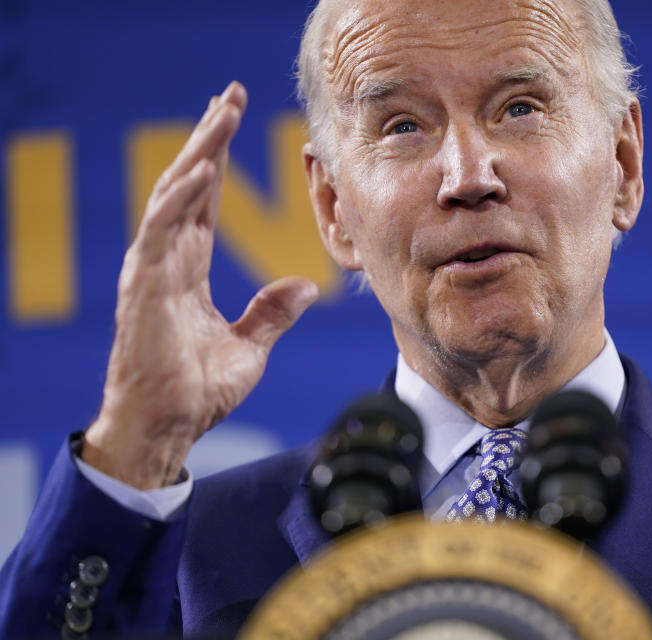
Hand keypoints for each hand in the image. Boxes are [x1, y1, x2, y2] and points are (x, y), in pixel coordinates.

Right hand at [83, 82, 318, 489]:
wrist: (168, 427)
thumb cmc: (197, 391)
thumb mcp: (249, 348)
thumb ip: (271, 314)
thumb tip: (303, 288)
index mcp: (186, 269)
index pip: (201, 202)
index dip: (216, 160)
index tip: (233, 120)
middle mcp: (166, 260)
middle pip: (187, 186)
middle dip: (208, 138)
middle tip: (229, 94)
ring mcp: (152, 270)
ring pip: (173, 196)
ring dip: (198, 152)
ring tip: (221, 112)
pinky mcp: (144, 287)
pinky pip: (162, 231)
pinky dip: (182, 199)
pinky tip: (204, 169)